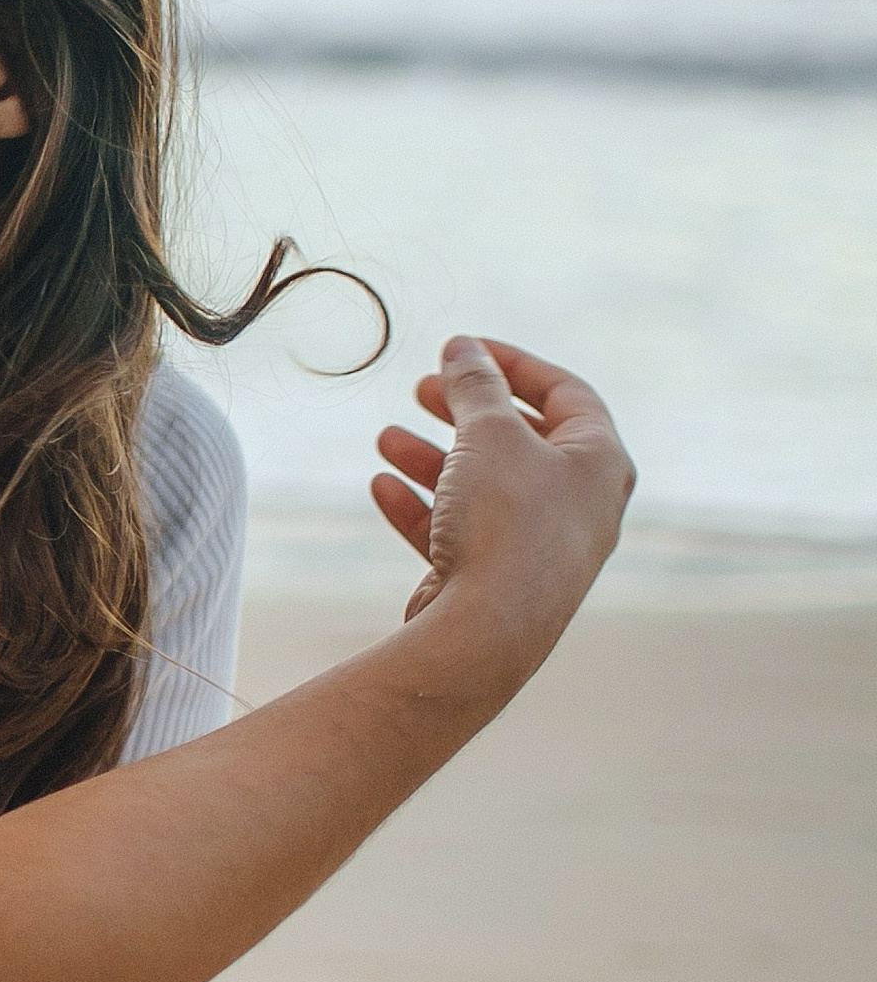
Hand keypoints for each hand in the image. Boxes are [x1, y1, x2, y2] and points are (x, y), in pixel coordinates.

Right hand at [371, 336, 633, 646]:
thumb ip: (475, 384)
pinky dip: (425, 506)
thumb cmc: (505, 523)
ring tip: (386, 437)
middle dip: (466, 410)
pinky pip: (461, 532)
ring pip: (484, 487)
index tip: (461, 349)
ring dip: (434, 457)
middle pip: (521, 439)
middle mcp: (579, 505)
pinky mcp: (499, 583)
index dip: (512, 363)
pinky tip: (383, 487)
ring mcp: (540, 547)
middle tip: (423, 389)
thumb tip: (463, 348)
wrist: (487, 633)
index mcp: (599, 462)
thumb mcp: (490, 433)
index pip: (565, 392)